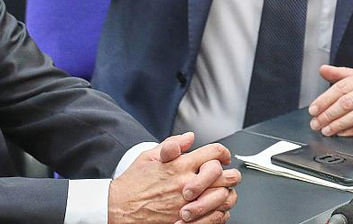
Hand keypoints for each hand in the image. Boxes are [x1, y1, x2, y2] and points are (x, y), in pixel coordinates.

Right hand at [108, 135, 239, 223]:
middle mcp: (187, 184)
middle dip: (231, 173)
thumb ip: (172, 145)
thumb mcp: (148, 156)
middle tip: (227, 174)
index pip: (214, 153)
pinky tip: (214, 207)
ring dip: (227, 193)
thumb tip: (189, 137)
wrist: (121, 208)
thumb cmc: (133, 184)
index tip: (222, 156)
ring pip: (225, 197)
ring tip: (221, 191)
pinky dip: (221, 212)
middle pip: (226, 176)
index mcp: (179, 165)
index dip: (223, 152)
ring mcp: (190, 204)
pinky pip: (217, 217)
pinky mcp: (189, 221)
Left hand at [309, 65, 352, 135]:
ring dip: (339, 124)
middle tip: (316, 122)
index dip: (324, 99)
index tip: (313, 109)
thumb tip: (323, 70)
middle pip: (347, 102)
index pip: (341, 88)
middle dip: (328, 114)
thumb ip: (343, 74)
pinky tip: (343, 133)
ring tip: (326, 129)